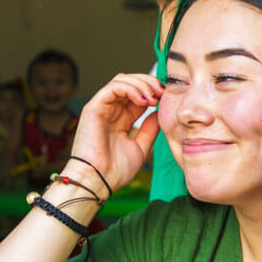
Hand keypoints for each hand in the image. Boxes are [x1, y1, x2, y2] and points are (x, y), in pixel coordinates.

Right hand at [66, 74, 162, 190]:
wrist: (98, 181)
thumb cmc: (115, 170)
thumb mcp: (141, 147)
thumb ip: (150, 129)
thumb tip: (158, 111)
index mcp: (121, 119)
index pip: (138, 94)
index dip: (154, 91)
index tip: (167, 97)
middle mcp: (111, 110)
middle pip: (131, 82)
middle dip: (149, 83)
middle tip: (162, 92)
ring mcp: (102, 107)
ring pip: (122, 80)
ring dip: (141, 84)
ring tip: (153, 96)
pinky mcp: (93, 107)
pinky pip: (113, 87)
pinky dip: (130, 88)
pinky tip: (142, 99)